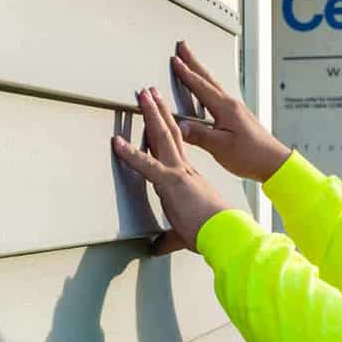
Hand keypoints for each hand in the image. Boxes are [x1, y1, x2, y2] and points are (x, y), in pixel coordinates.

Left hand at [112, 86, 233, 255]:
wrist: (224, 234)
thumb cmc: (211, 233)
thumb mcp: (183, 235)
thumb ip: (168, 240)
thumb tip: (157, 248)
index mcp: (189, 179)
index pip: (176, 148)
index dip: (167, 130)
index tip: (161, 116)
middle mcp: (185, 170)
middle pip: (170, 134)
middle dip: (159, 111)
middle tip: (150, 93)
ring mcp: (178, 173)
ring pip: (162, 137)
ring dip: (150, 115)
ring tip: (142, 96)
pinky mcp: (171, 182)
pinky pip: (146, 164)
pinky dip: (130, 153)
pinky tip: (117, 142)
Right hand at [172, 42, 290, 182]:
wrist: (273, 163)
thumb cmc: (251, 155)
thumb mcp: (220, 147)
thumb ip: (198, 135)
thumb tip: (179, 125)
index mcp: (226, 108)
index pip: (200, 86)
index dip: (186, 73)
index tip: (175, 60)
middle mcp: (232, 105)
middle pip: (208, 78)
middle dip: (194, 62)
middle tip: (184, 47)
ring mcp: (236, 110)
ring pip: (214, 86)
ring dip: (200, 73)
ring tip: (191, 65)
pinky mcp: (238, 118)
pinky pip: (218, 97)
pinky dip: (208, 89)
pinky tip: (206, 94)